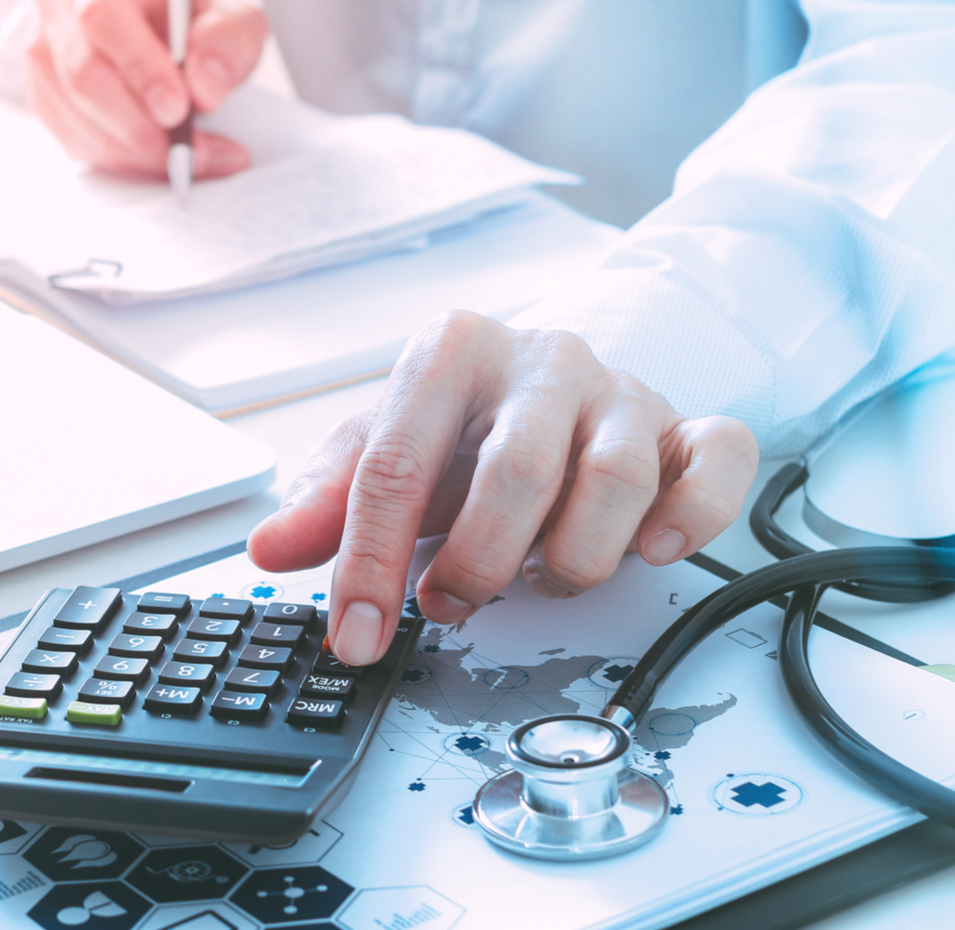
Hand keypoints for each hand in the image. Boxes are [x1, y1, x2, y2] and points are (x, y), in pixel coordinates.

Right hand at [25, 0, 267, 175]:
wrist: (160, 21)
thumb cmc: (192, 15)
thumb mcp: (234, 15)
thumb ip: (229, 42)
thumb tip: (204, 88)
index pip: (104, 15)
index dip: (139, 68)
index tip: (178, 109)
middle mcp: (62, 0)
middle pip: (84, 76)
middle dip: (142, 127)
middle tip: (193, 151)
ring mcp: (42, 47)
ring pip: (76, 115)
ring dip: (137, 151)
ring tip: (192, 158)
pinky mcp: (43, 92)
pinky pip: (75, 139)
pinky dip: (122, 160)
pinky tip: (160, 155)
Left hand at [248, 311, 757, 665]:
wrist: (549, 383)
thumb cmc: (461, 424)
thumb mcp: (383, 448)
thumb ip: (328, 500)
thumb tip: (269, 550)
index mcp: (452, 351)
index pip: (397, 463)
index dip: (371, 563)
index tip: (358, 636)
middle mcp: (542, 359)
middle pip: (514, 472)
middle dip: (478, 563)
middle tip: (452, 602)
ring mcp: (620, 390)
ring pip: (615, 480)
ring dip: (572, 557)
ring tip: (541, 574)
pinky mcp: (684, 424)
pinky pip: (718, 460)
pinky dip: (693, 515)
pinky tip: (652, 549)